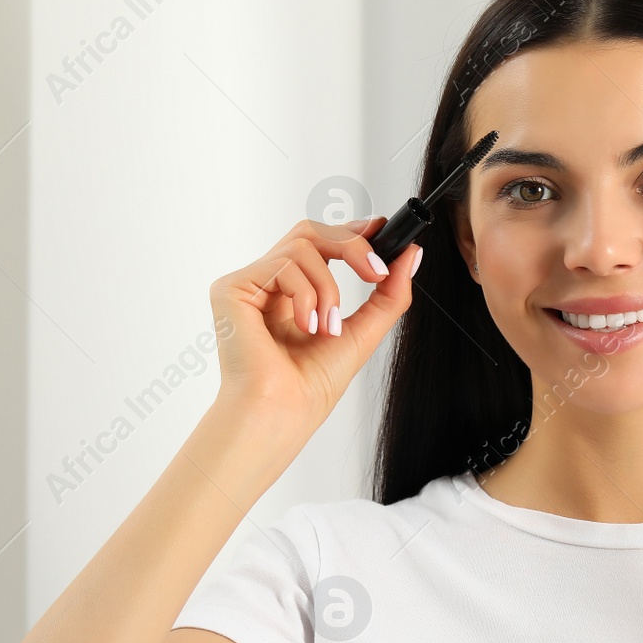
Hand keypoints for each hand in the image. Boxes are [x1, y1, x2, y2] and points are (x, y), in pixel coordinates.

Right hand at [208, 217, 419, 422]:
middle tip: (375, 273)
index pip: (322, 243)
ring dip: (328, 287)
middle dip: (352, 246)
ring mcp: (250, 284)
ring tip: (327, 327)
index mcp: (294, 293)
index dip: (352, 232)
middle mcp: (269, 284)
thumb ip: (389, 294)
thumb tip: (411, 254)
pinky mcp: (231, 288)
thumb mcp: (364, 331)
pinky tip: (305, 327)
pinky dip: (305, 295)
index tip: (384, 232)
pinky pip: (282, 264)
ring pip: (302, 245)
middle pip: (312, 231)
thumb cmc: (311, 385)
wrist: (284, 411)